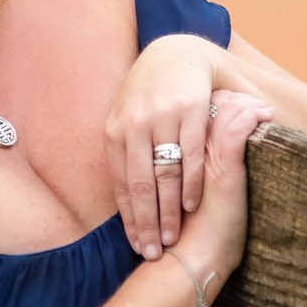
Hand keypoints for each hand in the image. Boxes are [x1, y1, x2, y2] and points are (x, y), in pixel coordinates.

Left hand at [104, 35, 267, 258]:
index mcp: (115, 133)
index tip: (137, 247)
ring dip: (168, 210)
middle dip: (147, 223)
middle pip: (141, 185)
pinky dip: (191, 182)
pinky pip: (190, 154)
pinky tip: (191, 205)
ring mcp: (162, 117)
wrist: (174, 53)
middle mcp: (134, 125)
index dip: (129, 219)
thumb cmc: (150, 98)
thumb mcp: (128, 122)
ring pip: (165, 173)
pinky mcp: (190, 109)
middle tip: (154, 253)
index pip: (121, 185)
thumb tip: (124, 202)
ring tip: (172, 238)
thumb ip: (126, 156)